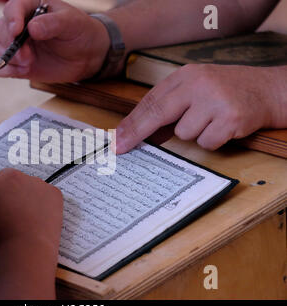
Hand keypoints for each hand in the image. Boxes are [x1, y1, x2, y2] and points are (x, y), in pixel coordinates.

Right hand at [0, 0, 109, 81]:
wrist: (86, 55)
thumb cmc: (78, 31)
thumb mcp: (71, 23)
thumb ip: (52, 23)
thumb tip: (32, 28)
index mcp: (29, 6)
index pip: (11, 8)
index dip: (11, 19)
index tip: (18, 31)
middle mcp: (16, 23)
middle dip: (10, 46)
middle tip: (29, 57)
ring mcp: (13, 44)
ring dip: (2, 57)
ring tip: (26, 64)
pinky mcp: (14, 63)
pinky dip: (1, 70)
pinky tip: (19, 72)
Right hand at [0, 168, 63, 256]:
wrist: (29, 250)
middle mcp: (12, 176)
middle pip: (7, 178)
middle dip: (7, 190)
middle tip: (9, 212)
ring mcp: (35, 182)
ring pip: (28, 184)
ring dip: (26, 195)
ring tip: (26, 217)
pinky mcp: (53, 191)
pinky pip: (47, 194)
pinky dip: (45, 203)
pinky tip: (40, 218)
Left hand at [115, 64, 286, 152]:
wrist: (270, 89)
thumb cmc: (227, 92)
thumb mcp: (196, 91)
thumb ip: (170, 109)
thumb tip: (142, 134)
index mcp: (186, 76)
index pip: (151, 101)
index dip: (131, 122)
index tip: (117, 139)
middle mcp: (199, 84)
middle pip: (158, 113)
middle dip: (137, 133)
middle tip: (121, 148)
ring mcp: (215, 100)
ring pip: (185, 133)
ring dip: (195, 134)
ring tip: (212, 121)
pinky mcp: (231, 118)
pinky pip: (206, 142)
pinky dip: (213, 141)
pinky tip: (224, 127)